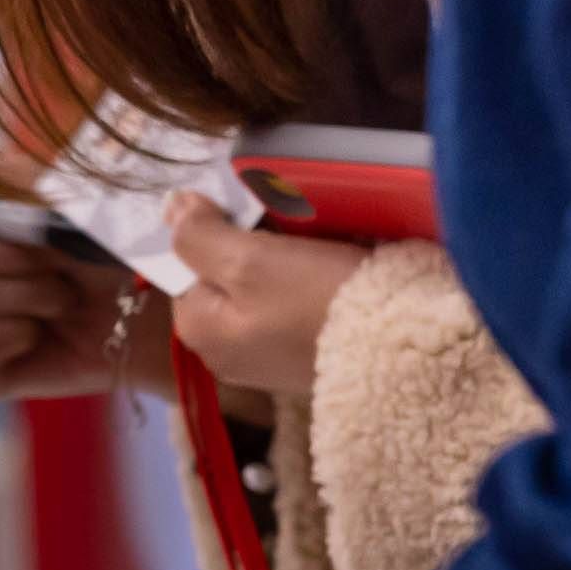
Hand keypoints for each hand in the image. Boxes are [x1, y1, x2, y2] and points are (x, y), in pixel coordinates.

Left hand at [166, 196, 360, 401]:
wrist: (400, 351)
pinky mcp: (305, 360)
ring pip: (261, 291)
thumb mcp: (247, 259)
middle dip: (250, 248)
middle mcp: (223, 354)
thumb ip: (200, 235)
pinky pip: (292, 309)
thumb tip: (170, 208)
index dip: (211, 231)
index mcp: (198, 331)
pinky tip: (332, 274)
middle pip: (223, 278)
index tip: (248, 214)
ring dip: (282, 264)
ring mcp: (266, 361)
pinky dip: (306, 287)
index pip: (185, 266)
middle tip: (288, 230)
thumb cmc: (314, 302)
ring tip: (315, 246)